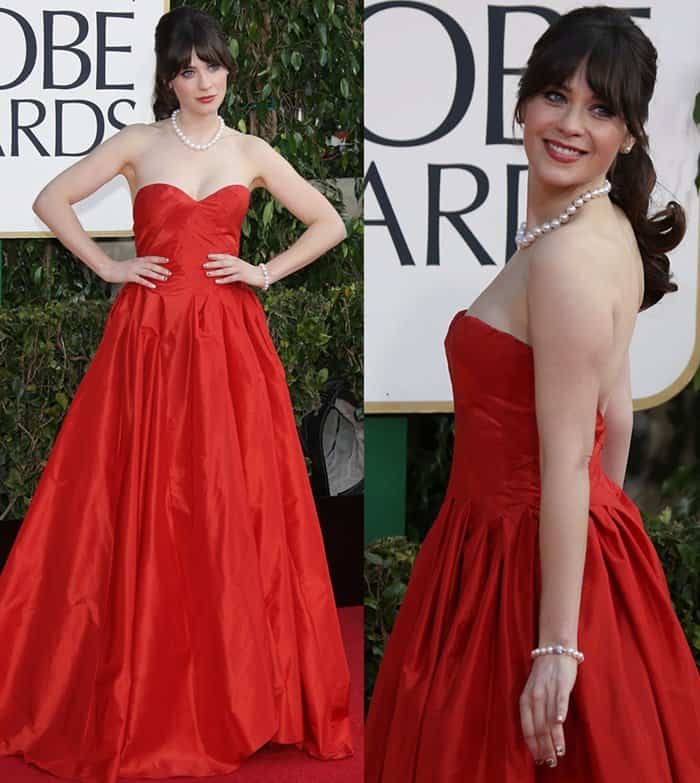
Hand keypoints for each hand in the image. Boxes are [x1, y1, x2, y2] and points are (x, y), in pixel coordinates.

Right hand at [99, 256, 170, 287]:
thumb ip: (140, 264)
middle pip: (151, 265)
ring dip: (157, 275)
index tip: (167, 260)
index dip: (159, 259)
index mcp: (138, 260)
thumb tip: (149, 268)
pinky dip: (148, 283)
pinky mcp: (129, 276)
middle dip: (161, 269)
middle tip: (169, 273)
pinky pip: (140, 280)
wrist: (109, 268)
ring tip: (164, 279)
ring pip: (148, 272)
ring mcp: (133, 269)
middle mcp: (137, 263)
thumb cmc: (121, 267)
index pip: (151, 258)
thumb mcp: (132, 263)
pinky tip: (153, 286)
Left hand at [203, 253, 265, 287]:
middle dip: (213, 264)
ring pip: (225, 270)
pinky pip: (230, 278)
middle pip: (222, 263)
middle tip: (204, 265)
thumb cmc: (249, 270)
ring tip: (207, 273)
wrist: (261, 274)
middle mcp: (236, 263)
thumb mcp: (240, 264)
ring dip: (216, 272)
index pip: (224, 256)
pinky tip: (217, 281)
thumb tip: (222, 264)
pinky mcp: (241, 277)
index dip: (216, 256)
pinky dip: (223, 280)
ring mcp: (239, 270)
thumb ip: (232, 264)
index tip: (208, 256)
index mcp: (236, 259)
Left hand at [519, 653, 577, 767]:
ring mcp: (547, 691)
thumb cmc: (544, 676)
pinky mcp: (560, 684)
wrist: (554, 650)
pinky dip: (559, 710)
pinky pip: (559, 699)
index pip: (528, 728)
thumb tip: (540, 738)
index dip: (533, 746)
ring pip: (549, 718)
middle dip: (545, 748)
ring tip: (559, 752)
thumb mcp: (534, 694)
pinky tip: (560, 722)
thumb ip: (536, 713)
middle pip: (539, 727)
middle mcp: (534, 697)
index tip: (540, 761)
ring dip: (554, 737)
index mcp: (525, 701)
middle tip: (551, 763)